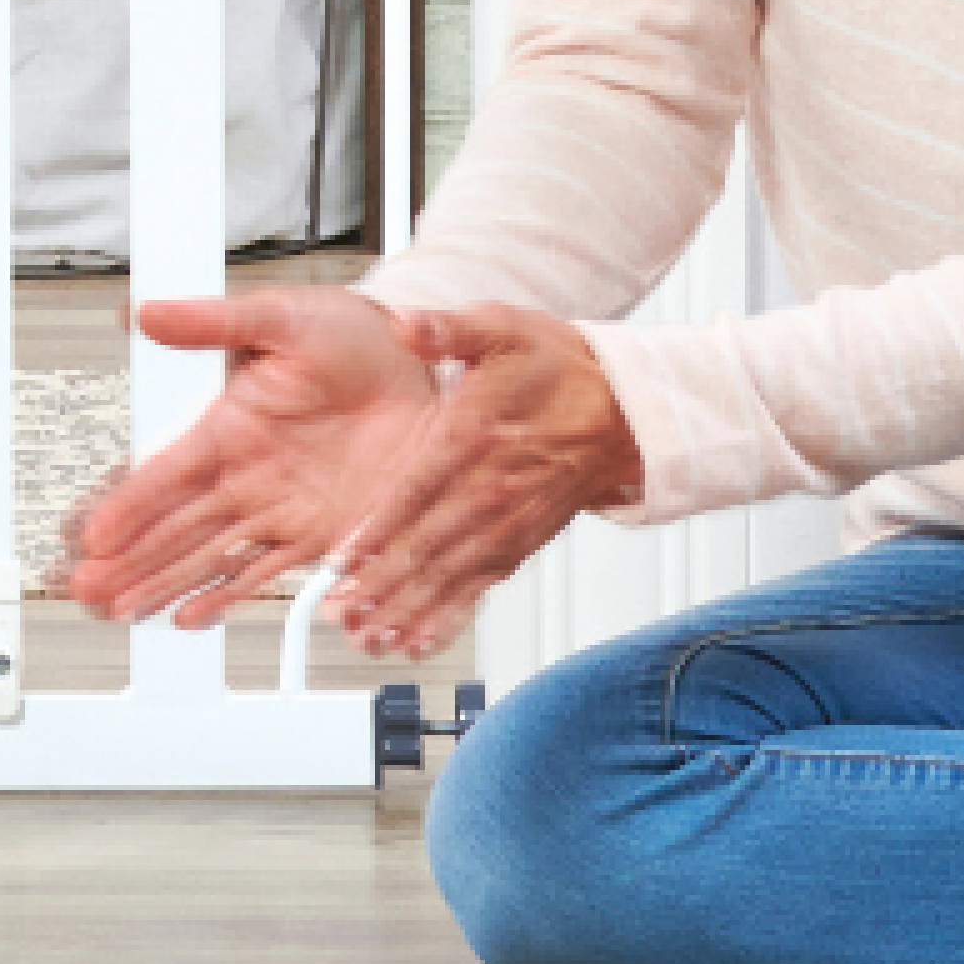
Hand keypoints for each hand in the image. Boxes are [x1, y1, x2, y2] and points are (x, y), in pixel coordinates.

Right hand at [61, 284, 441, 627]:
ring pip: (209, 557)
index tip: (98, 534)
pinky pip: (266, 573)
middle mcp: (247, 473)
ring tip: (123, 610)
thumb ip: (217, 322)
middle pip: (176, 525)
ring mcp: (280, 508)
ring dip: (165, 584)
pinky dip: (227, 598)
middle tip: (89, 587)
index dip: (131, 505)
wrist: (422, 368)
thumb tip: (152, 313)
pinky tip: (191, 616)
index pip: (167, 472)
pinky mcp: (321, 533)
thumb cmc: (352, 335)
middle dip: (130, 558)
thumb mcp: (282, 317)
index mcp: (230, 424)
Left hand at [317, 299, 638, 659]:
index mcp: (474, 435)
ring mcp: (505, 524)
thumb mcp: (501, 328)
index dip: (379, 526)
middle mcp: (489, 489)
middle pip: (427, 545)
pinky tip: (416, 641)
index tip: (344, 556)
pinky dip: (447, 619)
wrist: (623, 410)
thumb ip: (448, 328)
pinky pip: (477, 589)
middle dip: (381, 584)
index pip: (417, 488)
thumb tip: (405, 322)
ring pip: (448, 576)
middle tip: (341, 613)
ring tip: (369, 638)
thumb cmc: (558, 370)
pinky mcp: (517, 545)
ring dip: (406, 610)